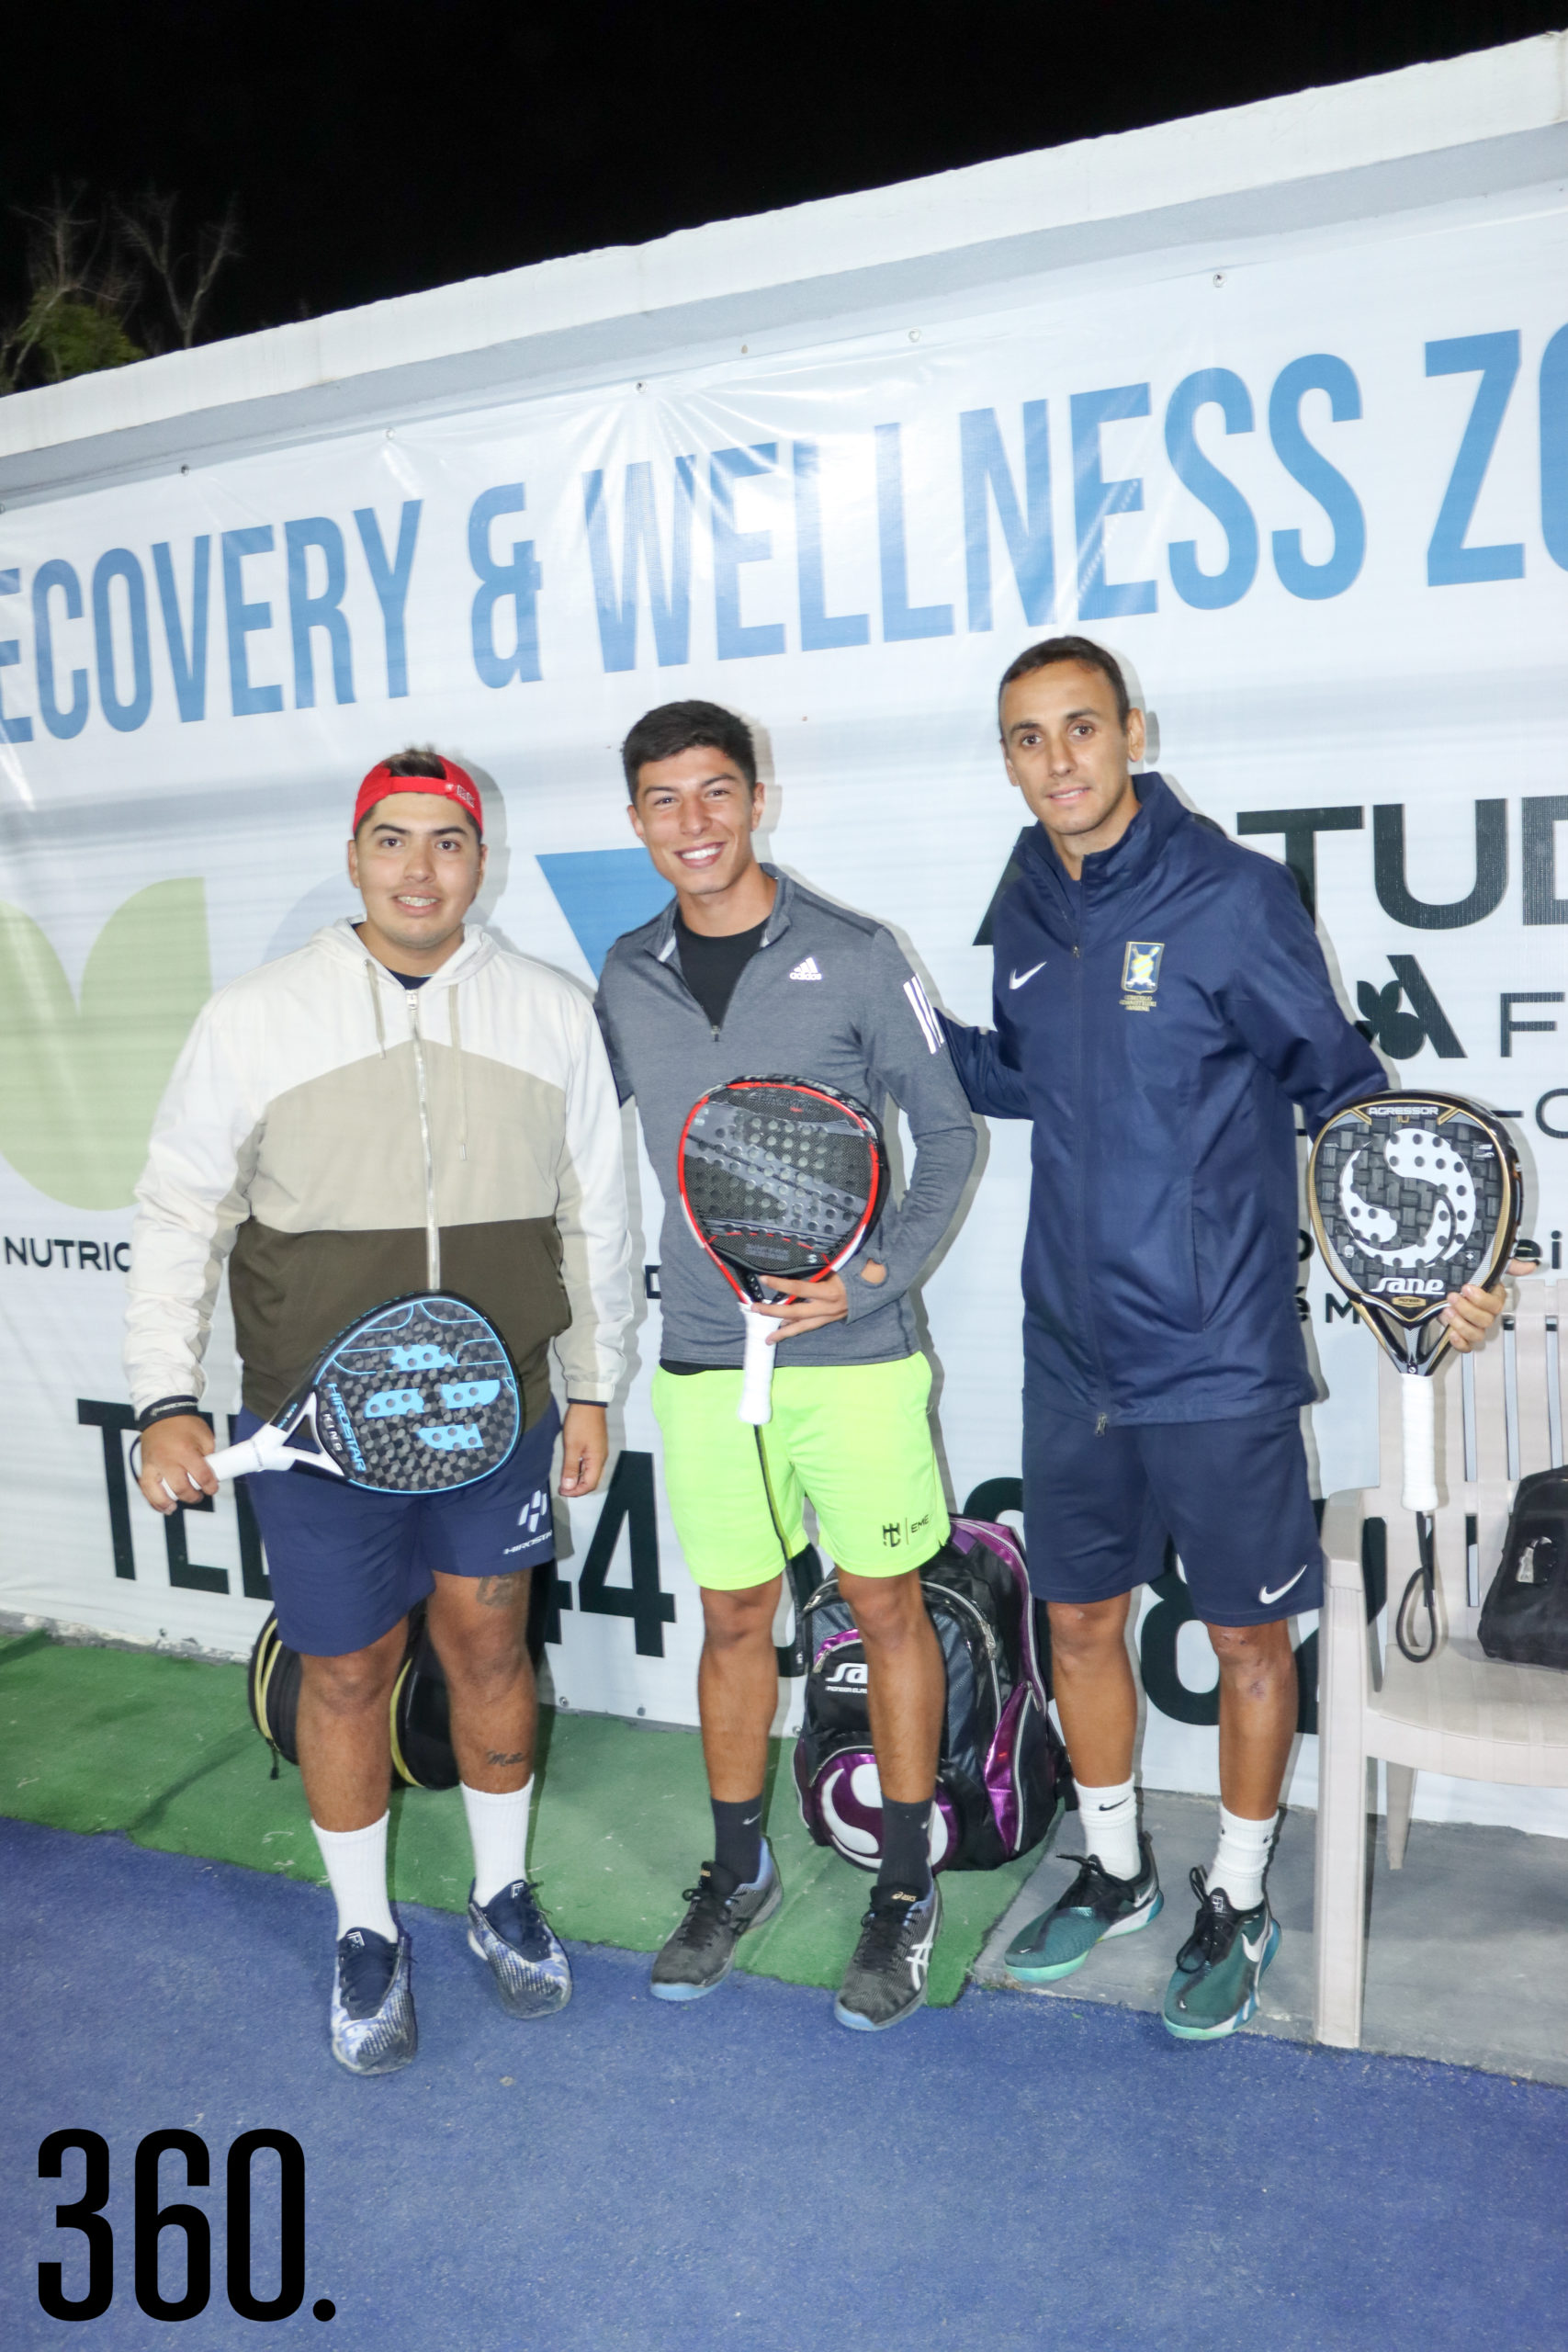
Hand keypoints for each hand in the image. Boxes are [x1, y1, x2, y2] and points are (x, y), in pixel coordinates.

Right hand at [137, 1414, 216, 1514]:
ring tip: (174, 1508)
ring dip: (167, 1503)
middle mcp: (167, 1459)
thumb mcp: (205, 1436)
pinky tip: (161, 1506)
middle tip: (198, 1495)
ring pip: (157, 1492)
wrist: (162, 1413)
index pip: (201, 1476)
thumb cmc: (185, 1424)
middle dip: (192, 1496)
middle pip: (180, 1487)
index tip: (212, 1488)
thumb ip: (208, 1457)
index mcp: (185, 1450)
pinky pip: (145, 1487)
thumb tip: (210, 1476)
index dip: (210, 1486)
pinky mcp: (144, 1466)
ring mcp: (153, 1464)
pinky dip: (152, 1499)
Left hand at [558, 1402, 608, 1496]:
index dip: (576, 1492)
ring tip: (564, 1480)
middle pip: (592, 1481)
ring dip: (578, 1479)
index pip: (589, 1484)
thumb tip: (568, 1487)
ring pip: (591, 1473)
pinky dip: (580, 1470)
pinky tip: (571, 1468)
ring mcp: (599, 1452)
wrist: (588, 1403)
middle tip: (562, 1488)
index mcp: (597, 1460)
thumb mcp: (572, 1446)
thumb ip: (570, 1467)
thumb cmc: (580, 1423)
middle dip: (578, 1488)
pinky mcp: (596, 1446)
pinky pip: (590, 1464)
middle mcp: (601, 1458)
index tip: (562, 1491)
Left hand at [755, 1260, 884, 1343]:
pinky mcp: (831, 1320)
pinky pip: (811, 1326)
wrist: (878, 1287)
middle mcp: (827, 1307)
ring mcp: (829, 1316)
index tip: (764, 1279)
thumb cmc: (857, 1271)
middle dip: (774, 1313)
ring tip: (768, 1339)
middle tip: (755, 1310)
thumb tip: (797, 1261)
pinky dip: (796, 1328)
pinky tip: (784, 1331)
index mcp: (829, 1291)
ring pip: (803, 1327)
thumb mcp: (839, 1265)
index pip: (799, 1288)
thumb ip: (819, 1268)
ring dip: (783, 1332)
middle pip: (795, 1313)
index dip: (780, 1284)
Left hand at [1441, 1258, 1533, 1353]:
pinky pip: (1467, 1347)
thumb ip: (1509, 1266)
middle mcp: (1487, 1315)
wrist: (1445, 1288)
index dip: (1481, 1299)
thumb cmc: (1466, 1279)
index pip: (1495, 1305)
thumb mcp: (1485, 1267)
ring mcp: (1476, 1327)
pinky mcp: (1463, 1336)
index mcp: (1494, 1299)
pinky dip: (1460, 1343)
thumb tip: (1530, 1266)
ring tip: (1448, 1311)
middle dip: (1467, 1309)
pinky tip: (1452, 1333)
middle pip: (1486, 1321)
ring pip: (1477, 1335)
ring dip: (1461, 1324)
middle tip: (1452, 1297)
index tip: (1466, 1288)